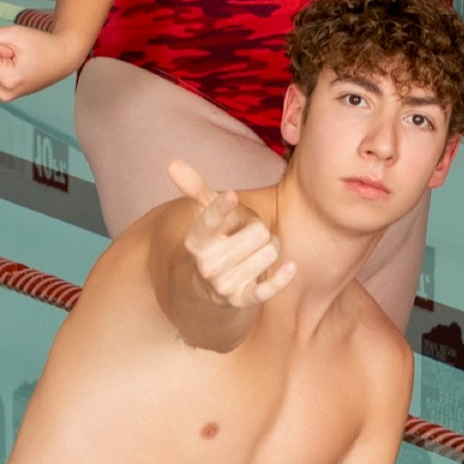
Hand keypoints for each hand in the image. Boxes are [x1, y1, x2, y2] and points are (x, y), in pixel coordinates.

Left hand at [0, 22, 80, 102]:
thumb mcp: (12, 33)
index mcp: (6, 81)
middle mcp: (2, 94)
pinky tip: (17, 67)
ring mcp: (2, 97)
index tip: (15, 50)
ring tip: (19, 61)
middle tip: (18, 55)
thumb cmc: (41, 44)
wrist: (61, 59)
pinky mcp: (1, 95)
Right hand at [165, 160, 296, 309]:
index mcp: (196, 240)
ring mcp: (223, 284)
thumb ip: (195, 188)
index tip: (231, 196)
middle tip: (249, 235)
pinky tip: (290, 267)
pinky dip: (282, 277)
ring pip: (270, 253)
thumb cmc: (217, 239)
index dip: (221, 208)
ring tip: (257, 251)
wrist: (209, 288)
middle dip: (260, 230)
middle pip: (258, 232)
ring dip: (271, 249)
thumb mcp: (207, 215)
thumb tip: (173, 162)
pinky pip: (268, 288)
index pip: (209, 220)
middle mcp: (207, 263)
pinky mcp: (241, 300)